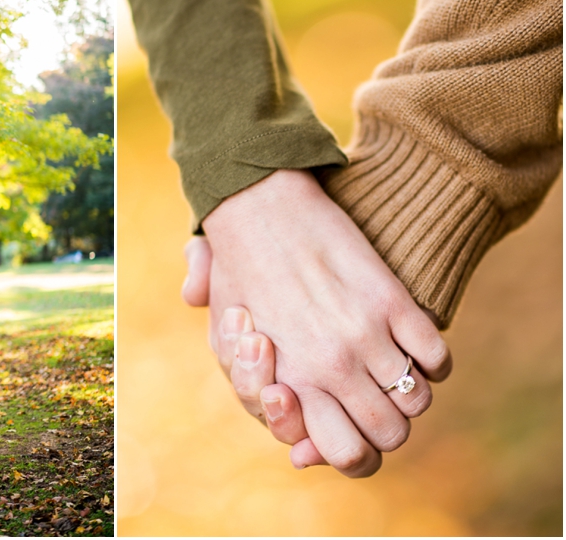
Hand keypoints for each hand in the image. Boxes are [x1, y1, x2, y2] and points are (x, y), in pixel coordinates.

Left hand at [200, 170, 451, 476]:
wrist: (258, 207)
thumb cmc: (239, 276)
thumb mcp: (229, 341)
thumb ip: (260, 396)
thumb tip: (298, 457)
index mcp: (288, 382)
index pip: (347, 456)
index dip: (355, 451)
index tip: (347, 427)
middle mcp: (329, 367)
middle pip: (391, 436)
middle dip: (386, 426)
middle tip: (373, 400)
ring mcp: (364, 334)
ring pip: (417, 401)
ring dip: (410, 391)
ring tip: (393, 370)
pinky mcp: (389, 299)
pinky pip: (436, 356)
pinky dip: (432, 360)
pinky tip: (412, 345)